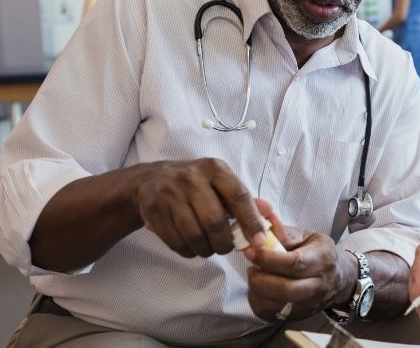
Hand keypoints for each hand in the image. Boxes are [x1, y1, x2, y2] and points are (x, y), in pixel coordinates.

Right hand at [132, 158, 265, 257]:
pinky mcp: (153, 210)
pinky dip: (188, 251)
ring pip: (194, 235)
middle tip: (227, 247)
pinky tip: (192, 246)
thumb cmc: (195, 183)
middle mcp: (191, 179)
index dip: (251, 221)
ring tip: (210, 247)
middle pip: (214, 222)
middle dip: (225, 243)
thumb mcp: (220, 182)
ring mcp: (170, 194)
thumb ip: (244, 199)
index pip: (238, 196)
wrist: (150, 180)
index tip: (259, 240)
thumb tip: (269, 214)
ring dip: (206, 249)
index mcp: (215, 169)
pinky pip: (176, 242)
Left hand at [244, 214, 357, 322]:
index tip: (252, 251)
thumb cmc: (319, 253)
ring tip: (255, 276)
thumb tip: (262, 221)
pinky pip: (271, 315)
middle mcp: (319, 285)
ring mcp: (309, 304)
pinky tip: (259, 290)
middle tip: (251, 267)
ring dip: (257, 291)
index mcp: (323, 260)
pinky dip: (258, 302)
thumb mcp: (308, 236)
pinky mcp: (298, 316)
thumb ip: (284, 232)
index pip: (295, 264)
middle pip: (286, 290)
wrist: (339, 280)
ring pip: (277, 305)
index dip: (269, 259)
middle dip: (261, 279)